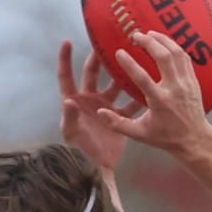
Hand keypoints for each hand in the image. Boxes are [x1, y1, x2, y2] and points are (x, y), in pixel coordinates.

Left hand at [58, 41, 128, 175]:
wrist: (96, 170)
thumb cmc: (79, 154)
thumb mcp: (73, 134)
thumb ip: (70, 117)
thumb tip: (68, 101)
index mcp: (73, 102)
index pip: (66, 76)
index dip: (65, 59)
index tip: (67, 41)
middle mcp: (88, 100)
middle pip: (92, 73)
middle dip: (99, 58)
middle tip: (108, 42)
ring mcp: (104, 107)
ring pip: (114, 85)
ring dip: (121, 72)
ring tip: (131, 56)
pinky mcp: (118, 117)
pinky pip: (128, 103)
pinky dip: (137, 96)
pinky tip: (146, 84)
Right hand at [96, 31, 210, 154]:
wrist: (194, 138)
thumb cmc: (165, 137)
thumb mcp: (139, 134)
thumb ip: (118, 124)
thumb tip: (100, 113)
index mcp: (159, 101)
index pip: (142, 78)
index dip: (129, 63)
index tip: (119, 52)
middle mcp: (174, 89)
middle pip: (163, 57)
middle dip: (149, 42)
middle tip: (136, 35)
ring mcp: (186, 82)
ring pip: (176, 53)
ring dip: (163, 40)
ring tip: (150, 33)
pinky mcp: (193, 80)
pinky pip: (184, 57)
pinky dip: (174, 46)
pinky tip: (165, 43)